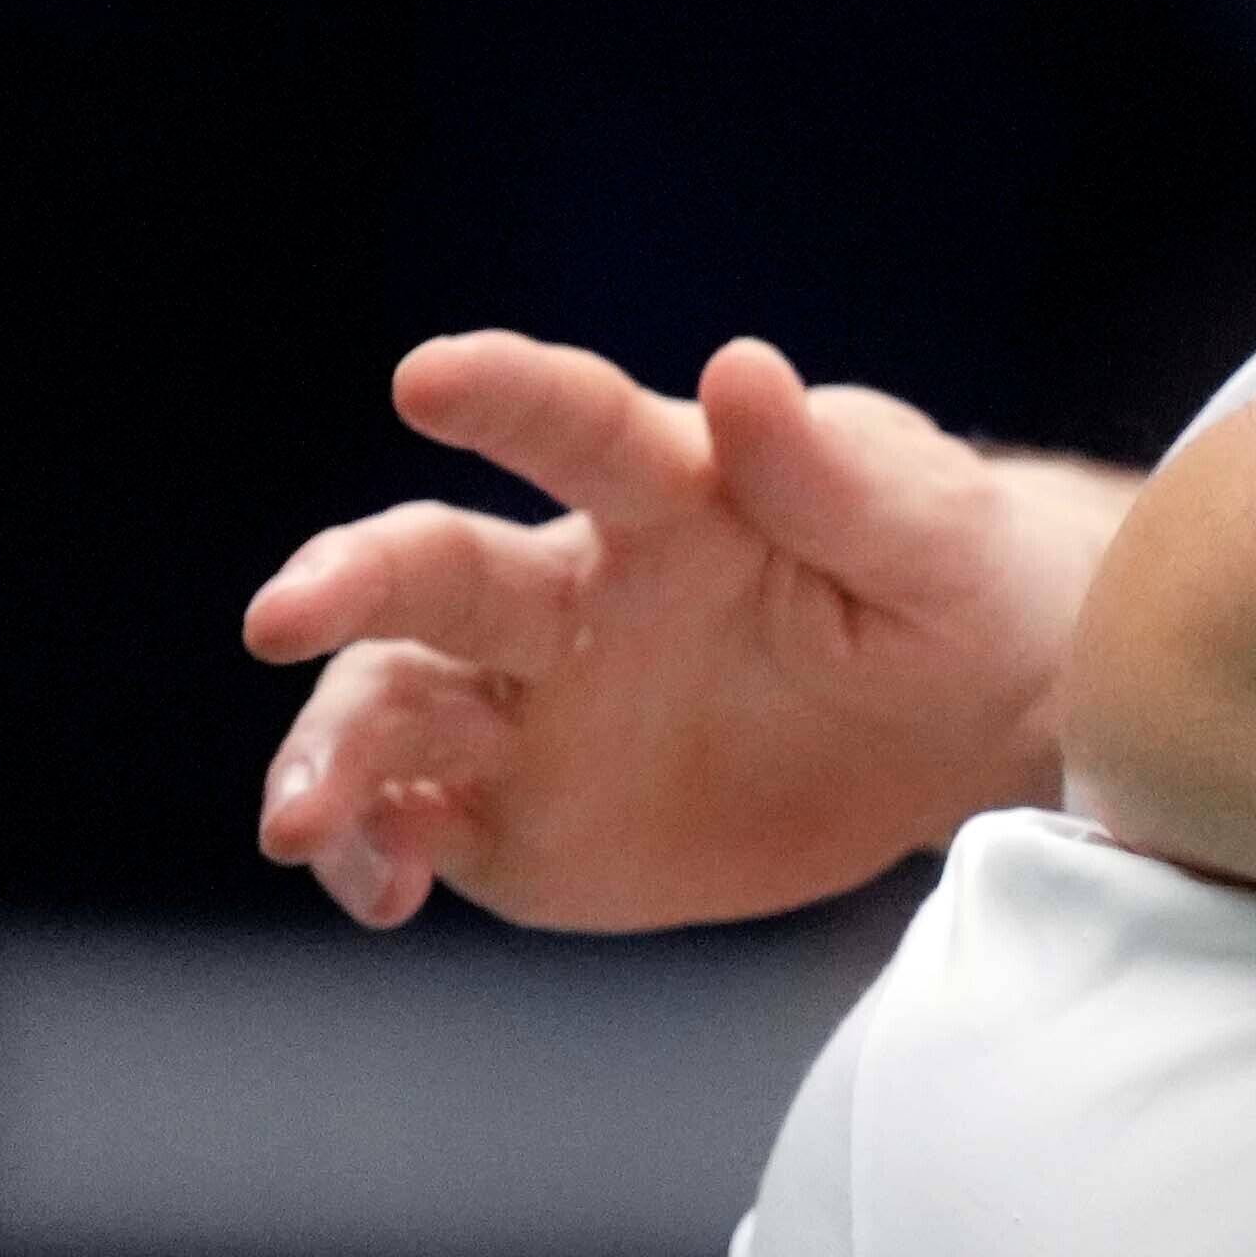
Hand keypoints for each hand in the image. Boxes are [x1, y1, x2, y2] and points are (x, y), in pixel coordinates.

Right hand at [248, 334, 1133, 930]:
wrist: (973, 717)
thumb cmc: (954, 585)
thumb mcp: (925, 538)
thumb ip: (830, 477)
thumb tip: (741, 369)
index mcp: (671, 496)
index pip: (576, 428)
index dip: (507, 395)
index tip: (430, 375)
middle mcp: (569, 592)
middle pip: (432, 569)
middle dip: (347, 583)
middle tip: (282, 615)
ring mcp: (532, 705)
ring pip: (391, 705)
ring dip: (331, 753)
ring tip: (303, 823)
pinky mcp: (525, 813)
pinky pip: (419, 823)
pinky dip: (375, 848)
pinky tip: (380, 887)